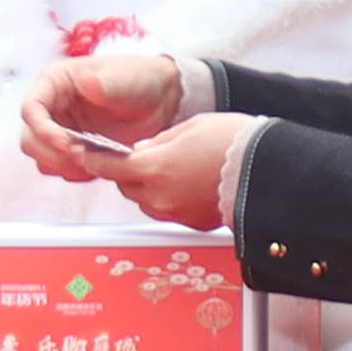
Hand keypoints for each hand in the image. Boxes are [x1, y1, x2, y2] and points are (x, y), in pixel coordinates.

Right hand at [15, 46, 190, 181]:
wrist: (162, 101)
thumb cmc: (141, 80)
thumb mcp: (126, 79)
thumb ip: (105, 83)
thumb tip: (85, 81)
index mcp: (55, 82)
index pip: (32, 108)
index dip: (42, 130)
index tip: (65, 144)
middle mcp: (52, 107)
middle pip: (30, 139)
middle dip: (51, 153)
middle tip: (82, 157)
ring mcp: (61, 130)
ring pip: (41, 157)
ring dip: (62, 165)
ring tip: (92, 161)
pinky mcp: (73, 149)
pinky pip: (61, 168)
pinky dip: (75, 172)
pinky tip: (97, 166)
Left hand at [79, 110, 252, 231]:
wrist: (266, 170)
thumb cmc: (233, 142)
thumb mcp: (188, 127)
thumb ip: (157, 142)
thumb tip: (142, 150)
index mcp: (153, 168)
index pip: (108, 166)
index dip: (93, 159)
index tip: (85, 154)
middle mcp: (159, 195)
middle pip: (126, 185)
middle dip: (128, 172)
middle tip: (141, 157)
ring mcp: (175, 212)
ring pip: (146, 200)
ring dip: (149, 187)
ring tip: (172, 169)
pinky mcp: (192, 223)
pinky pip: (169, 211)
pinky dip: (170, 198)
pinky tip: (188, 183)